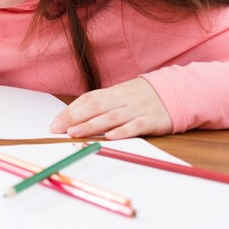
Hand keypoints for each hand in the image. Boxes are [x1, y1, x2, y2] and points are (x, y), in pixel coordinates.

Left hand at [50, 77, 171, 139]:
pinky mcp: (152, 120)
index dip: (69, 111)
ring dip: (91, 125)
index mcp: (112, 92)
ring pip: (111, 117)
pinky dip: (122, 131)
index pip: (87, 100)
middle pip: (95, 107)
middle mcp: (122, 99)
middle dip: (74, 118)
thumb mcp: (120, 96)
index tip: (54, 123)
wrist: (175, 91)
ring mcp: (137, 109)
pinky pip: (135, 126)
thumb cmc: (141, 97)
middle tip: (57, 129)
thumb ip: (101, 105)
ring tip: (74, 133)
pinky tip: (110, 137)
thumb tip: (74, 117)